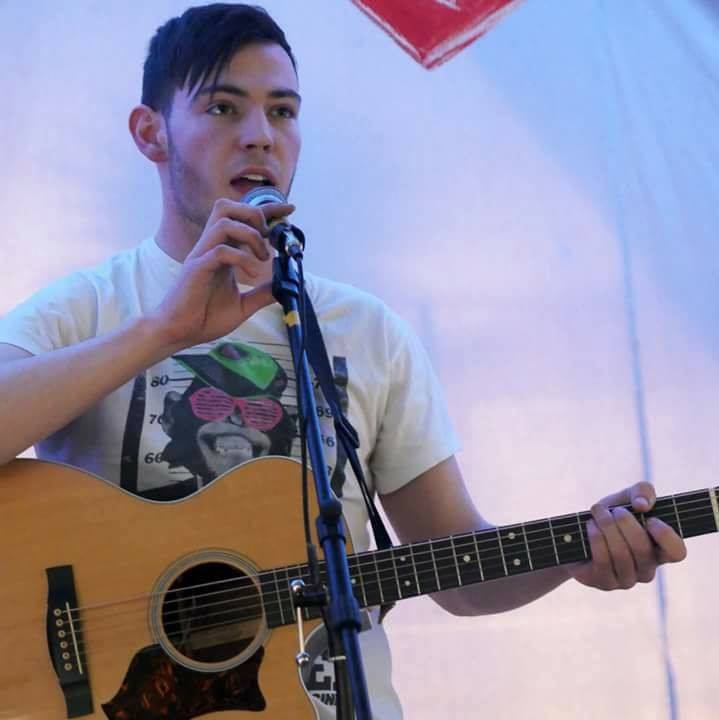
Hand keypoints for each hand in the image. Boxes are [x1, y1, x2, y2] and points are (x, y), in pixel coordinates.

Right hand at [150, 197, 294, 348]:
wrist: (179, 333)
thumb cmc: (204, 317)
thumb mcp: (242, 306)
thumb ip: (262, 294)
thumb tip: (283, 287)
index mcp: (221, 251)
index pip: (242, 218)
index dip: (266, 210)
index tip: (289, 209)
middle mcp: (210, 248)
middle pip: (227, 207)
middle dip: (254, 214)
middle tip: (269, 237)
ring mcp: (202, 256)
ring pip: (224, 222)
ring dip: (250, 235)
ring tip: (263, 258)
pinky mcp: (196, 269)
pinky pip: (220, 251)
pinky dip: (242, 258)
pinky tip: (251, 275)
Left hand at [567, 482, 686, 589]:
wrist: (577, 533)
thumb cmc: (610, 515)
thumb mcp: (626, 497)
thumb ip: (643, 491)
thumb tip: (642, 505)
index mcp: (659, 550)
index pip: (677, 552)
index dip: (665, 535)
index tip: (649, 518)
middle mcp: (647, 569)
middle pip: (643, 549)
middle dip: (625, 523)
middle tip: (614, 510)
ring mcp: (626, 579)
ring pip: (621, 555)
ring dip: (607, 527)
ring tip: (598, 513)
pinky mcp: (605, 582)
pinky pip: (603, 561)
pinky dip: (596, 538)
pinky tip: (590, 526)